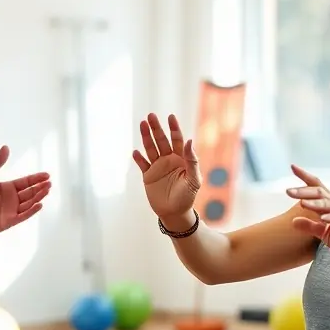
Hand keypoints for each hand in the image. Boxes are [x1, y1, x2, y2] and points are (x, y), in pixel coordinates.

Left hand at [0, 145, 50, 238]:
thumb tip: (6, 148)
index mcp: (6, 188)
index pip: (25, 182)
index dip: (36, 178)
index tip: (46, 175)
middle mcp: (11, 199)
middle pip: (30, 192)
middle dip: (40, 187)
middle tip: (49, 182)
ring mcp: (11, 210)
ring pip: (29, 203)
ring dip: (38, 197)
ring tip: (47, 190)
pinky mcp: (9, 221)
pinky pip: (23, 215)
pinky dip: (32, 211)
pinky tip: (39, 204)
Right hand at [132, 113, 201, 227]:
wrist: (175, 213)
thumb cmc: (188, 196)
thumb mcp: (194, 179)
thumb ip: (192, 160)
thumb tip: (189, 140)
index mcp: (181, 159)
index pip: (177, 139)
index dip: (174, 128)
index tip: (170, 117)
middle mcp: (168, 160)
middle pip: (161, 140)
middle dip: (156, 128)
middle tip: (150, 116)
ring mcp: (157, 167)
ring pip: (150, 149)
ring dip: (146, 137)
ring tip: (142, 124)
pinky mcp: (148, 176)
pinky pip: (143, 164)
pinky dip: (139, 158)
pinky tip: (136, 152)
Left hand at [287, 165, 329, 266]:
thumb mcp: (325, 234)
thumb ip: (311, 227)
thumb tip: (292, 220)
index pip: (317, 187)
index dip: (305, 176)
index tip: (293, 167)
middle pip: (320, 192)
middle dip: (304, 191)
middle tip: (288, 191)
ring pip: (329, 204)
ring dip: (315, 203)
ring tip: (301, 203)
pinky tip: (322, 218)